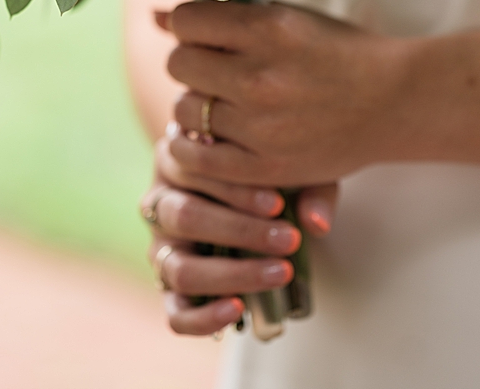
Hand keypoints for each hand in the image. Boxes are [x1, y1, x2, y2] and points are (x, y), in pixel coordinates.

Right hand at [143, 127, 338, 334]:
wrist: (249, 186)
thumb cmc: (267, 170)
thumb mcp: (290, 166)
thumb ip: (308, 188)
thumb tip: (318, 224)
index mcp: (181, 161)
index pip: (196, 172)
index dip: (236, 190)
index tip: (279, 204)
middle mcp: (162, 204)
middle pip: (185, 217)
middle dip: (240, 231)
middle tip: (289, 239)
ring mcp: (162, 248)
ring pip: (179, 268)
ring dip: (232, 274)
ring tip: (280, 273)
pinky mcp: (170, 287)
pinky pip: (176, 313)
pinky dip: (203, 318)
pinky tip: (237, 309)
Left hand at [160, 0, 406, 186]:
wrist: (398, 101)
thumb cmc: (344, 53)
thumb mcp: (293, 18)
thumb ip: (229, 17)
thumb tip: (157, 15)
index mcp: (270, 29)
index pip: (186, 20)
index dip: (191, 26)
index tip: (208, 34)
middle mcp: (260, 75)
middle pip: (179, 63)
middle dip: (193, 63)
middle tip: (218, 70)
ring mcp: (260, 124)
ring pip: (183, 108)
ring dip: (197, 104)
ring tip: (228, 103)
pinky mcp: (263, 166)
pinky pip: (193, 155)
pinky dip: (191, 145)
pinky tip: (210, 135)